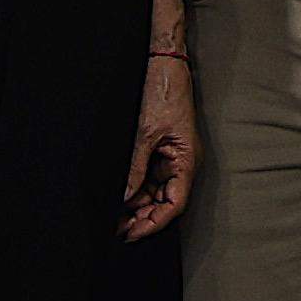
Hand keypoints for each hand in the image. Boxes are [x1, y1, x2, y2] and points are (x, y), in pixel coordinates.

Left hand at [122, 52, 198, 239]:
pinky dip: (134, 190)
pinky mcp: (161, 153)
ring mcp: (171, 160)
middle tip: (116, 229)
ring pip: (154, 194)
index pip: (173, 205)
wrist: (164, 66)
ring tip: (113, 217)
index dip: (153, 223)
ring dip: (136, 206)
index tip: (130, 233)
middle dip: (142, 218)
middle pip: (164, 204)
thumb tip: (125, 196)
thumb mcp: (145, 133)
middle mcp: (181, 165)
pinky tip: (119, 197)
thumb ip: (135, 167)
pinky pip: (148, 179)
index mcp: (187, 162)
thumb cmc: (165, 93)